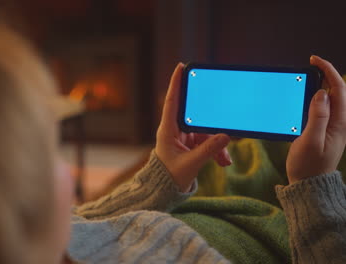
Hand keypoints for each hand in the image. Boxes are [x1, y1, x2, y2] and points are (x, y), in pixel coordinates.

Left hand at [156, 63, 231, 192]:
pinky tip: (223, 162)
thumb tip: (225, 137)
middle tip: (219, 107)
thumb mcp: (191, 164)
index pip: (172, 102)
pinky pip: (207, 142)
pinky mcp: (190, 145)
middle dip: (210, 119)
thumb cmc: (170, 177)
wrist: (165, 191)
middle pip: (195, 115)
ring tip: (224, 159)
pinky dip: (216, 151)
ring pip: (205, 131)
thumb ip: (208, 150)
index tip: (181, 67)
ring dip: (217, 144)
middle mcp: (174, 130)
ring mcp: (183, 137)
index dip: (176, 83)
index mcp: (167, 130)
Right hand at [286, 56, 345, 183]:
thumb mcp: (311, 141)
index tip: (314, 60)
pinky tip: (303, 97)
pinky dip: (313, 97)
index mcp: (339, 123)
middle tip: (309, 65)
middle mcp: (338, 122)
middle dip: (325, 74)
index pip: (338, 89)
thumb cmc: (308, 166)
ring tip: (306, 77)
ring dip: (319, 84)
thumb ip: (318, 117)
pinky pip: (321, 108)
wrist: (308, 184)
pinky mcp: (322, 130)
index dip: (328, 71)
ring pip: (328, 98)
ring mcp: (331, 126)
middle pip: (336, 91)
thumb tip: (321, 94)